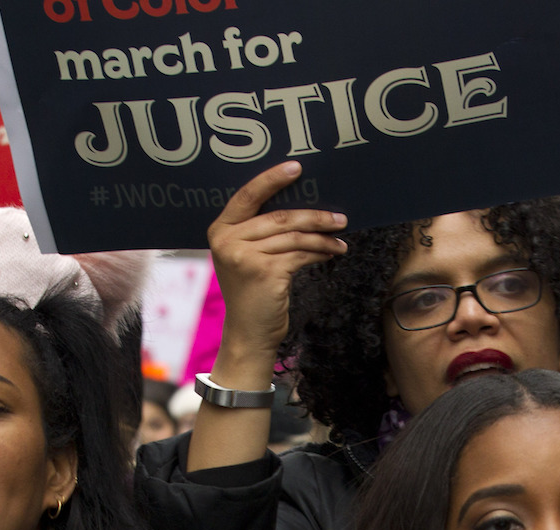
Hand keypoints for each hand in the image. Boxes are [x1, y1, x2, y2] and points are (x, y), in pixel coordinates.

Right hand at [206, 162, 346, 390]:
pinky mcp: (264, 272)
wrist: (249, 332)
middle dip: (314, 216)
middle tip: (339, 217)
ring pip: (294, 236)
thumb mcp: (247, 257)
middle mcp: (227, 241)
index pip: (247, 196)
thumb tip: (301, 207)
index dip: (272, 179)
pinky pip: (300, 254)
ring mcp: (244, 256)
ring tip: (340, 239)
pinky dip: (319, 252)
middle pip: (279, 217)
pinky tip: (331, 253)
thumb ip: (260, 232)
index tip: (297, 167)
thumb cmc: (253, 293)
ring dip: (322, 237)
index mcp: (220, 230)